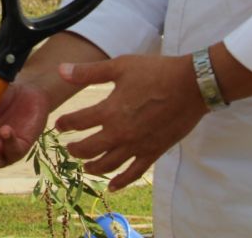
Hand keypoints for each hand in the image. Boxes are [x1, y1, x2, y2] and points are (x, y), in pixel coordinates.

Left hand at [54, 54, 206, 190]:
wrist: (191, 85)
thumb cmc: (155, 72)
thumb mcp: (119, 66)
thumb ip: (88, 72)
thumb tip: (61, 70)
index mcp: (110, 111)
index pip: (79, 122)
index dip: (66, 123)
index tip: (59, 124)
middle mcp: (121, 133)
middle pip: (89, 148)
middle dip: (76, 149)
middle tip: (69, 147)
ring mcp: (137, 146)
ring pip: (109, 165)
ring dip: (93, 168)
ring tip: (85, 167)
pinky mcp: (154, 152)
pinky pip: (134, 172)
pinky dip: (121, 181)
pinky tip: (112, 186)